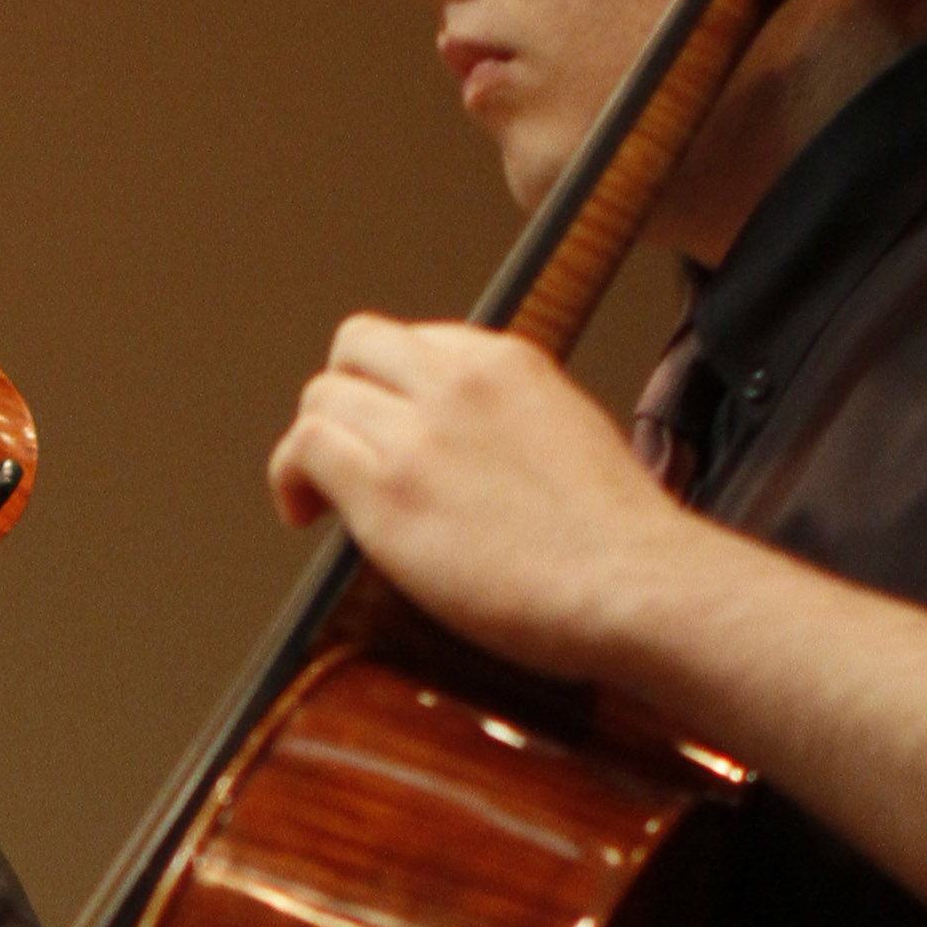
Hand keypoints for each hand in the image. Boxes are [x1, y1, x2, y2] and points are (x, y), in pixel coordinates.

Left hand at [267, 317, 702, 682]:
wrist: (636, 584)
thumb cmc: (617, 541)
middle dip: (342, 398)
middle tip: (347, 456)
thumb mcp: (570, 436)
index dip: (390, 388)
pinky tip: (305, 516)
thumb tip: (469, 454)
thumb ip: (509, 423)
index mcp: (509, 361)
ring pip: (320, 398)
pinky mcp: (387, 492)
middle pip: (355, 349)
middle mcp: (457, 382)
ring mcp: (418, 434)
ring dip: (311, 446)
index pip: (415, 341)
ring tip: (321, 498)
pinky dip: (290, 477)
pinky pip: (304, 449)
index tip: (392, 433)